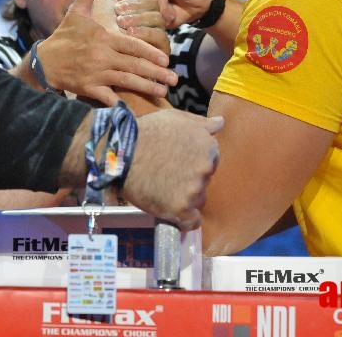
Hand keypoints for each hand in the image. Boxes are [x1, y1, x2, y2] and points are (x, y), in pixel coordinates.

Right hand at [38, 0, 176, 105]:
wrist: (45, 61)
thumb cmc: (64, 36)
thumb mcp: (76, 12)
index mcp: (104, 38)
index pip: (133, 45)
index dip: (151, 52)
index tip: (166, 59)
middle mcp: (102, 56)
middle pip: (135, 65)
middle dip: (156, 73)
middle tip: (174, 80)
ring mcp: (96, 74)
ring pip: (127, 81)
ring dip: (147, 88)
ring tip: (163, 92)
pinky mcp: (89, 88)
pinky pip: (109, 97)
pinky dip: (122, 104)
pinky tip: (137, 109)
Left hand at [101, 0, 212, 28]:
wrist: (200, 6)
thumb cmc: (174, 11)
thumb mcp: (153, 14)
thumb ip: (138, 12)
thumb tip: (118, 18)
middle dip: (126, 4)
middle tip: (119, 19)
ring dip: (144, 10)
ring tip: (138, 24)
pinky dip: (163, 8)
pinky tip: (166, 18)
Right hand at [120, 109, 222, 230]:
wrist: (121, 151)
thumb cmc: (146, 131)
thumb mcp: (175, 118)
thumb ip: (201, 123)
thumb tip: (221, 122)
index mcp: (208, 147)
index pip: (210, 162)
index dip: (193, 163)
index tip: (177, 163)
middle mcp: (206, 169)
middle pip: (204, 181)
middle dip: (190, 180)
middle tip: (168, 175)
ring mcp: (194, 190)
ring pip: (196, 200)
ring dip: (185, 198)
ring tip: (162, 189)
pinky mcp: (180, 209)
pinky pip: (191, 222)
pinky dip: (183, 220)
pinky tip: (170, 211)